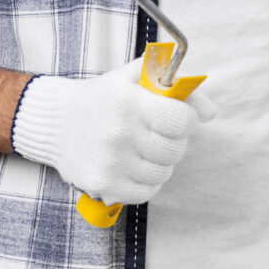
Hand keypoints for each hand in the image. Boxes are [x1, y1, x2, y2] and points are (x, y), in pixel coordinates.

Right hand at [10, 57, 216, 204]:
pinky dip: (146, 180)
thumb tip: (212, 112)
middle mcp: (118, 133)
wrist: (56, 124)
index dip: (187, 119)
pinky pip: (148, 191)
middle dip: (173, 140)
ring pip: (164, 172)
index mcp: (128, 101)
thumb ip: (178, 83)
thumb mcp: (138, 76)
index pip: (181, 120)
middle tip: (155, 131)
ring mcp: (110, 163)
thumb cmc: (108, 97)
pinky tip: (130, 164)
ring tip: (140, 147)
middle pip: (175, 149)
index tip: (177, 116)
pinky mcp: (104, 187)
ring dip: (160, 161)